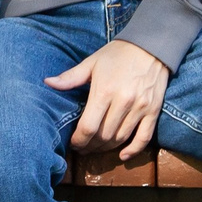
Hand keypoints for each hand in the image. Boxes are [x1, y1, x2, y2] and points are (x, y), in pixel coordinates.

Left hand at [47, 38, 170, 161]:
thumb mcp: (91, 62)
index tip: (73, 143)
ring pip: (121, 138)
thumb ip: (70, 77)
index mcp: (104, 91)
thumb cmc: (117, 54)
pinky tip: (122, 156)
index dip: (78, 140)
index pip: (88, 126)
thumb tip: (48, 82)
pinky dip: (133, 150)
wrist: (151, 46)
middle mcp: (123, 102)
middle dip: (90, 146)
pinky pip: (144, 137)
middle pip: (103, 136)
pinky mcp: (153, 111)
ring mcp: (140, 108)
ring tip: (96, 148)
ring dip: (107, 148)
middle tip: (82, 148)